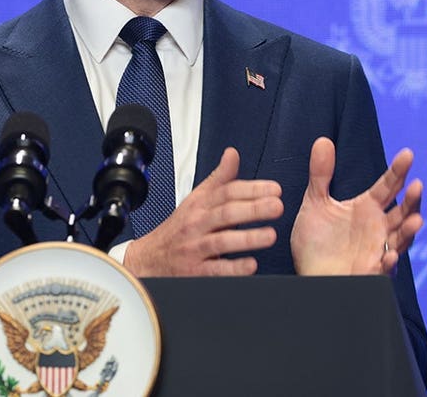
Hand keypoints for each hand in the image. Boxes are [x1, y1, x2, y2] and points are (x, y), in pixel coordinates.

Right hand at [123, 147, 283, 276]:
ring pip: (221, 241)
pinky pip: (215, 270)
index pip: (226, 192)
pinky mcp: (195, 272)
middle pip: (225, 213)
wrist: (149, 259)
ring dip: (247, 238)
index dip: (251, 189)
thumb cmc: (178, 229)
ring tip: (270, 235)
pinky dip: (233, 268)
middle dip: (253, 209)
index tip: (274, 189)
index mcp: (200, 205)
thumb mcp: (196, 199)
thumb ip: (219, 179)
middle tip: (277, 206)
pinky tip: (251, 265)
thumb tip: (233, 154)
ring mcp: (195, 248)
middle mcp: (197, 224)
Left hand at [290, 138, 422, 275]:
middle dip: (412, 200)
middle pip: (403, 211)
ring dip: (409, 231)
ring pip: (401, 239)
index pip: (388, 186)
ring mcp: (378, 250)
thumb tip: (323, 140)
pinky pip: (383, 268)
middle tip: (417, 185)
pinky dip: (388, 262)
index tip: (407, 154)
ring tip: (416, 220)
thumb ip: (321, 175)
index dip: (398, 171)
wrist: (308, 274)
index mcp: (368, 208)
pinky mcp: (371, 272)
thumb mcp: (316, 203)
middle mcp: (379, 227)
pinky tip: (388, 256)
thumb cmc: (317, 242)